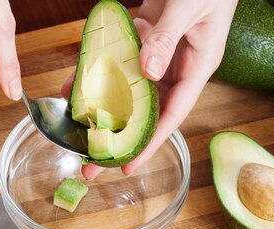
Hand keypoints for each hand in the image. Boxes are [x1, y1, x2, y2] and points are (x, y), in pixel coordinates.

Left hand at [67, 0, 236, 179]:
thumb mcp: (189, 6)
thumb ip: (167, 37)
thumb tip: (146, 72)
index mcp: (197, 67)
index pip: (172, 116)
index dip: (149, 145)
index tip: (126, 167)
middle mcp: (178, 67)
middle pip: (147, 112)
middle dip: (120, 138)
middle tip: (90, 161)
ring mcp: (161, 54)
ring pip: (130, 89)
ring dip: (103, 106)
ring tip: (77, 127)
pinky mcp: (147, 40)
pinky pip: (120, 62)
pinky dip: (99, 71)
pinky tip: (76, 81)